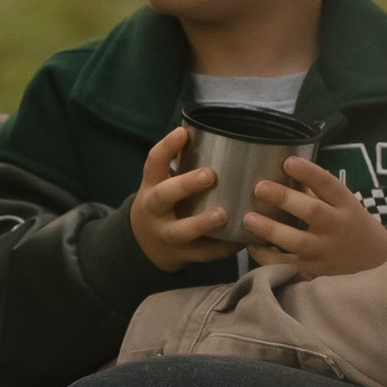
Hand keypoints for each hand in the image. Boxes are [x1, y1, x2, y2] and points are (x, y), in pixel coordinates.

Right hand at [128, 123, 230, 269]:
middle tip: (209, 175)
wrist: (145, 244)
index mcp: (152, 186)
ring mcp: (166, 235)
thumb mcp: (162, 182)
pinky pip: (201, 254)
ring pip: (181, 232)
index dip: (167, 147)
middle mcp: (154, 210)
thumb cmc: (166, 203)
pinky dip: (221, 249)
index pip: (153, 163)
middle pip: (163, 197)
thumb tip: (216, 131)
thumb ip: (183, 163)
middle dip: (185, 185)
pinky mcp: (180, 255)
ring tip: (224, 214)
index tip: (183, 133)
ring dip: (202, 223)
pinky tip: (240, 240)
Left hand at [241, 155, 386, 277]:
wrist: (376, 265)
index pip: (329, 185)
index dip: (309, 172)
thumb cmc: (354, 227)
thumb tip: (286, 170)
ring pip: (298, 242)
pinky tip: (251, 245)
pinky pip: (287, 265)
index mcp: (347, 206)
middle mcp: (337, 228)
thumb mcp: (345, 206)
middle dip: (285, 198)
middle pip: (312, 212)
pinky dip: (267, 257)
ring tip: (248, 219)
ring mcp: (325, 252)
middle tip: (259, 187)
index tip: (288, 161)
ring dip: (271, 230)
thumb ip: (318, 191)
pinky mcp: (314, 272)